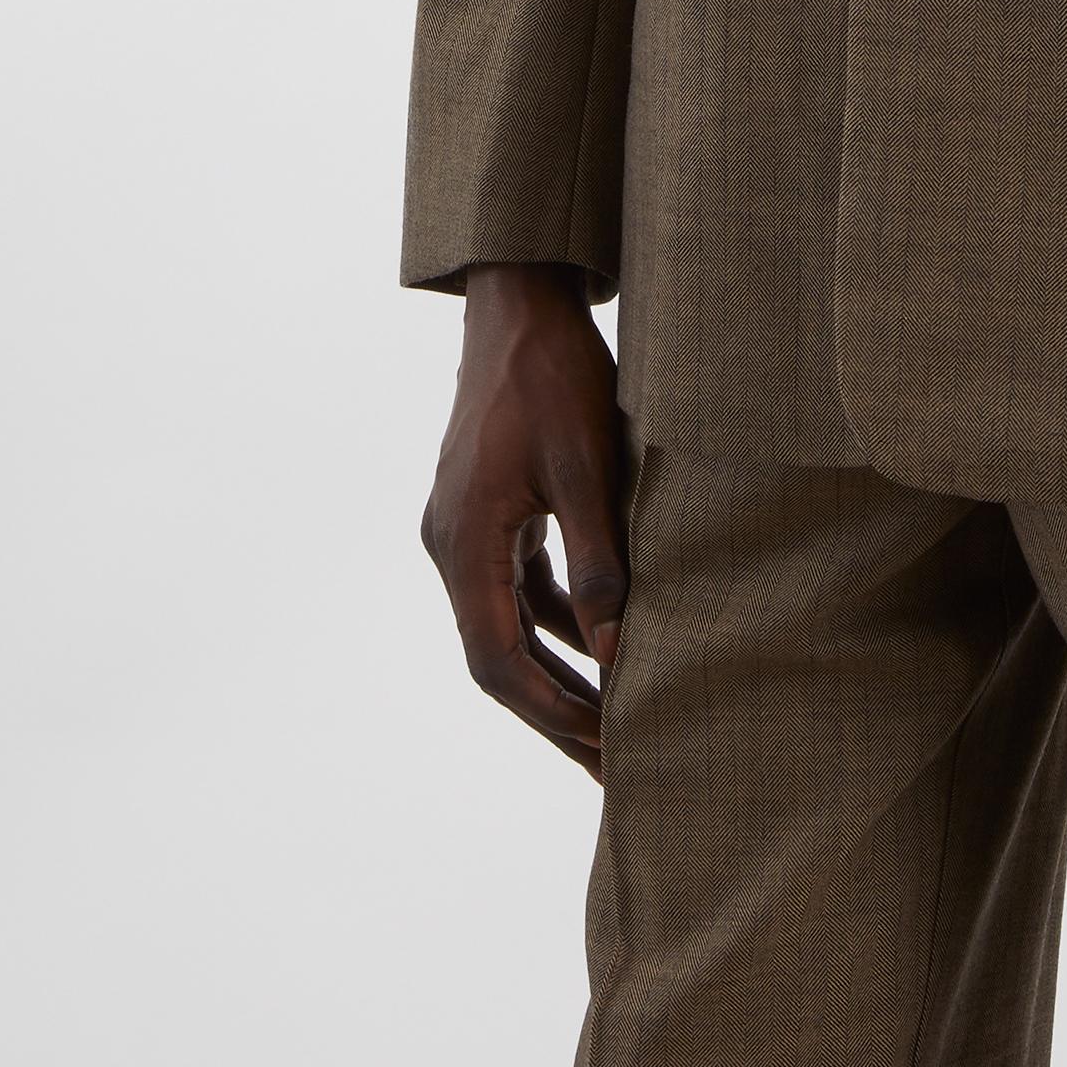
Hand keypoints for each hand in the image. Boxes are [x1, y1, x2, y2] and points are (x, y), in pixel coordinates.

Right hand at [420, 262, 630, 779]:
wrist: (520, 302)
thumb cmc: (556, 378)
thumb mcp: (587, 469)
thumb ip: (599, 564)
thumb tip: (614, 656)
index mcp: (464, 544)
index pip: (498, 663)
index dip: (552, 713)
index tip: (604, 748)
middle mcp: (452, 545)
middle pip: (498, 657)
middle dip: (555, 711)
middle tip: (612, 763)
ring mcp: (466, 527)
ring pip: (508, 625)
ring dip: (556, 671)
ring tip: (612, 718)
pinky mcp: (488, 509)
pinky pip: (517, 586)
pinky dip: (553, 620)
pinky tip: (600, 641)